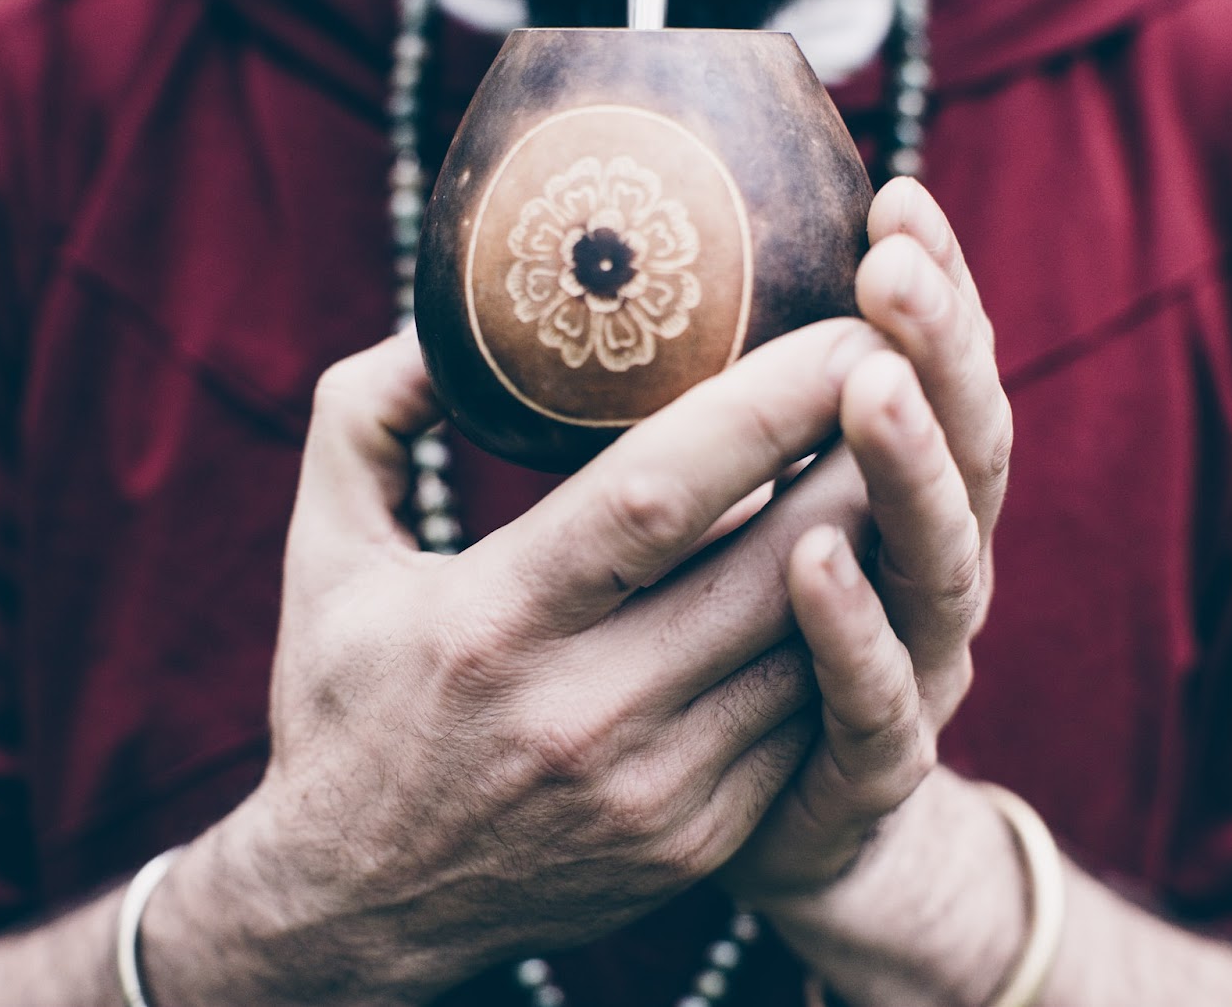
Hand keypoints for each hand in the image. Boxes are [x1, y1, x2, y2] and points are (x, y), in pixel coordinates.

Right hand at [144, 317, 894, 1004]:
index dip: (768, 404)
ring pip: (812, 645)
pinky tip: (855, 569)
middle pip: (777, 568)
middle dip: (863, 457)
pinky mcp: (698, 838)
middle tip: (910, 367)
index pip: (661, 493)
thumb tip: (449, 326)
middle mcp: (587, 713)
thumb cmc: (344, 707)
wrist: (357, 906)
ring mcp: (656, 789)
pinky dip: (839, 636)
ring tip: (901, 454)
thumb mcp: (322, 552)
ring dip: (870, 545)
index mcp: (494, 623)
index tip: (841, 327)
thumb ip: (365, 415)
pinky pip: (801, 716)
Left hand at [721, 177, 1012, 901]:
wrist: (777, 844)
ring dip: (908, 466)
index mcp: (887, 503)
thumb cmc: (718, 660)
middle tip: (897, 258)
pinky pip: (875, 696)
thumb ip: (684, 432)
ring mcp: (912, 670)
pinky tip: (814, 556)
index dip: (930, 295)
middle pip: (960, 448)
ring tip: (871, 378)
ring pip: (937, 559)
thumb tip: (559, 310)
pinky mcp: (870, 767)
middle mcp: (919, 574)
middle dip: (937, 349)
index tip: (890, 197)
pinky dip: (852, 626)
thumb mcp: (723, 530)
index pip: (926, 378)